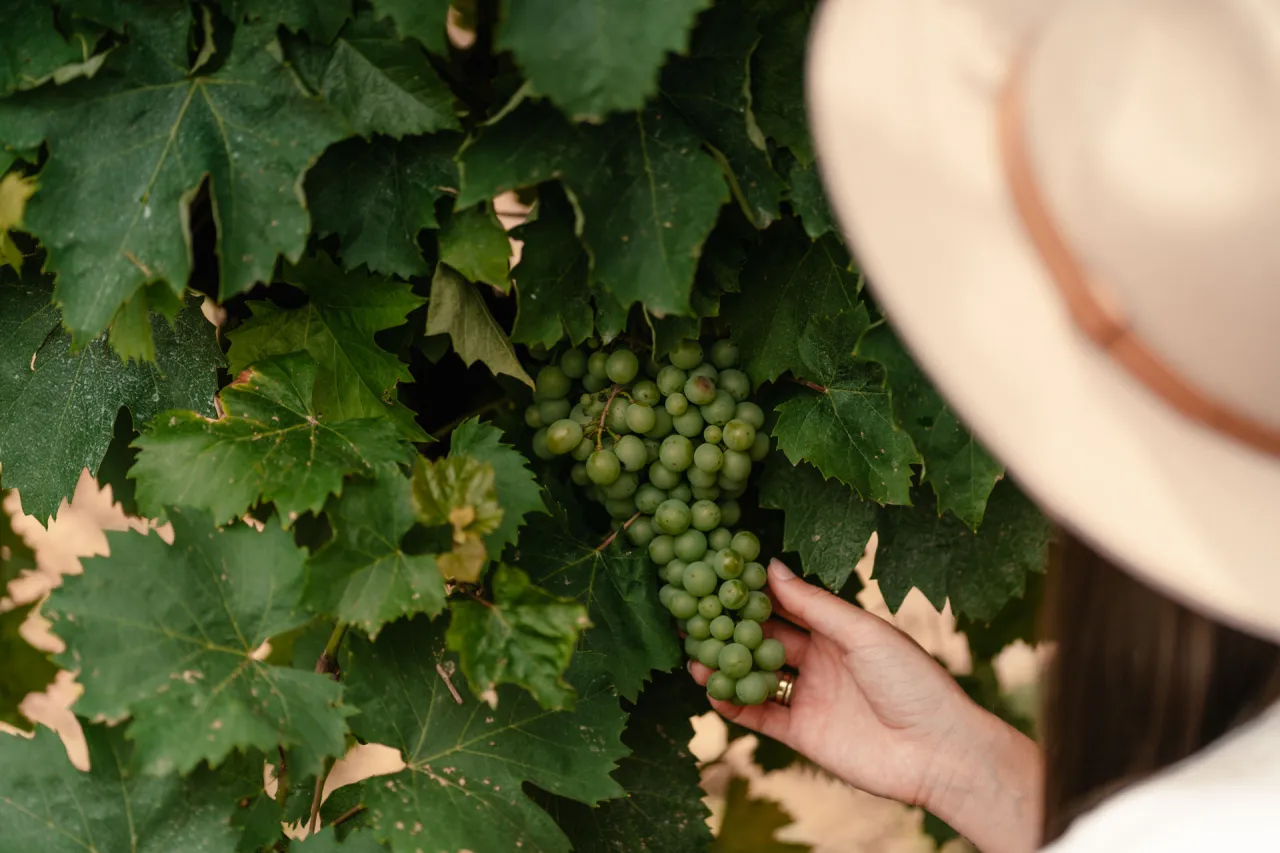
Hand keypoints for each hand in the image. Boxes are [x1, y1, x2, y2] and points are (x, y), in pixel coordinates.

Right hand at [690, 559, 1041, 852]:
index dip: (754, 593)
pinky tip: (711, 691)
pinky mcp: (802, 734)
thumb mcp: (861, 632)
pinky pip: (760, 716)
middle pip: (765, 640)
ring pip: (756, 677)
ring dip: (727, 666)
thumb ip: (813, 605)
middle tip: (695, 614)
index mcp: (836, 631)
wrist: (938, 751)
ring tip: (693, 653)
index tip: (720, 575)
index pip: (786, 606)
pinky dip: (735, 705)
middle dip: (731, 628)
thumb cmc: (911, 680)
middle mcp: (818, 661)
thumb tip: (771, 567)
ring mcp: (808, 697)